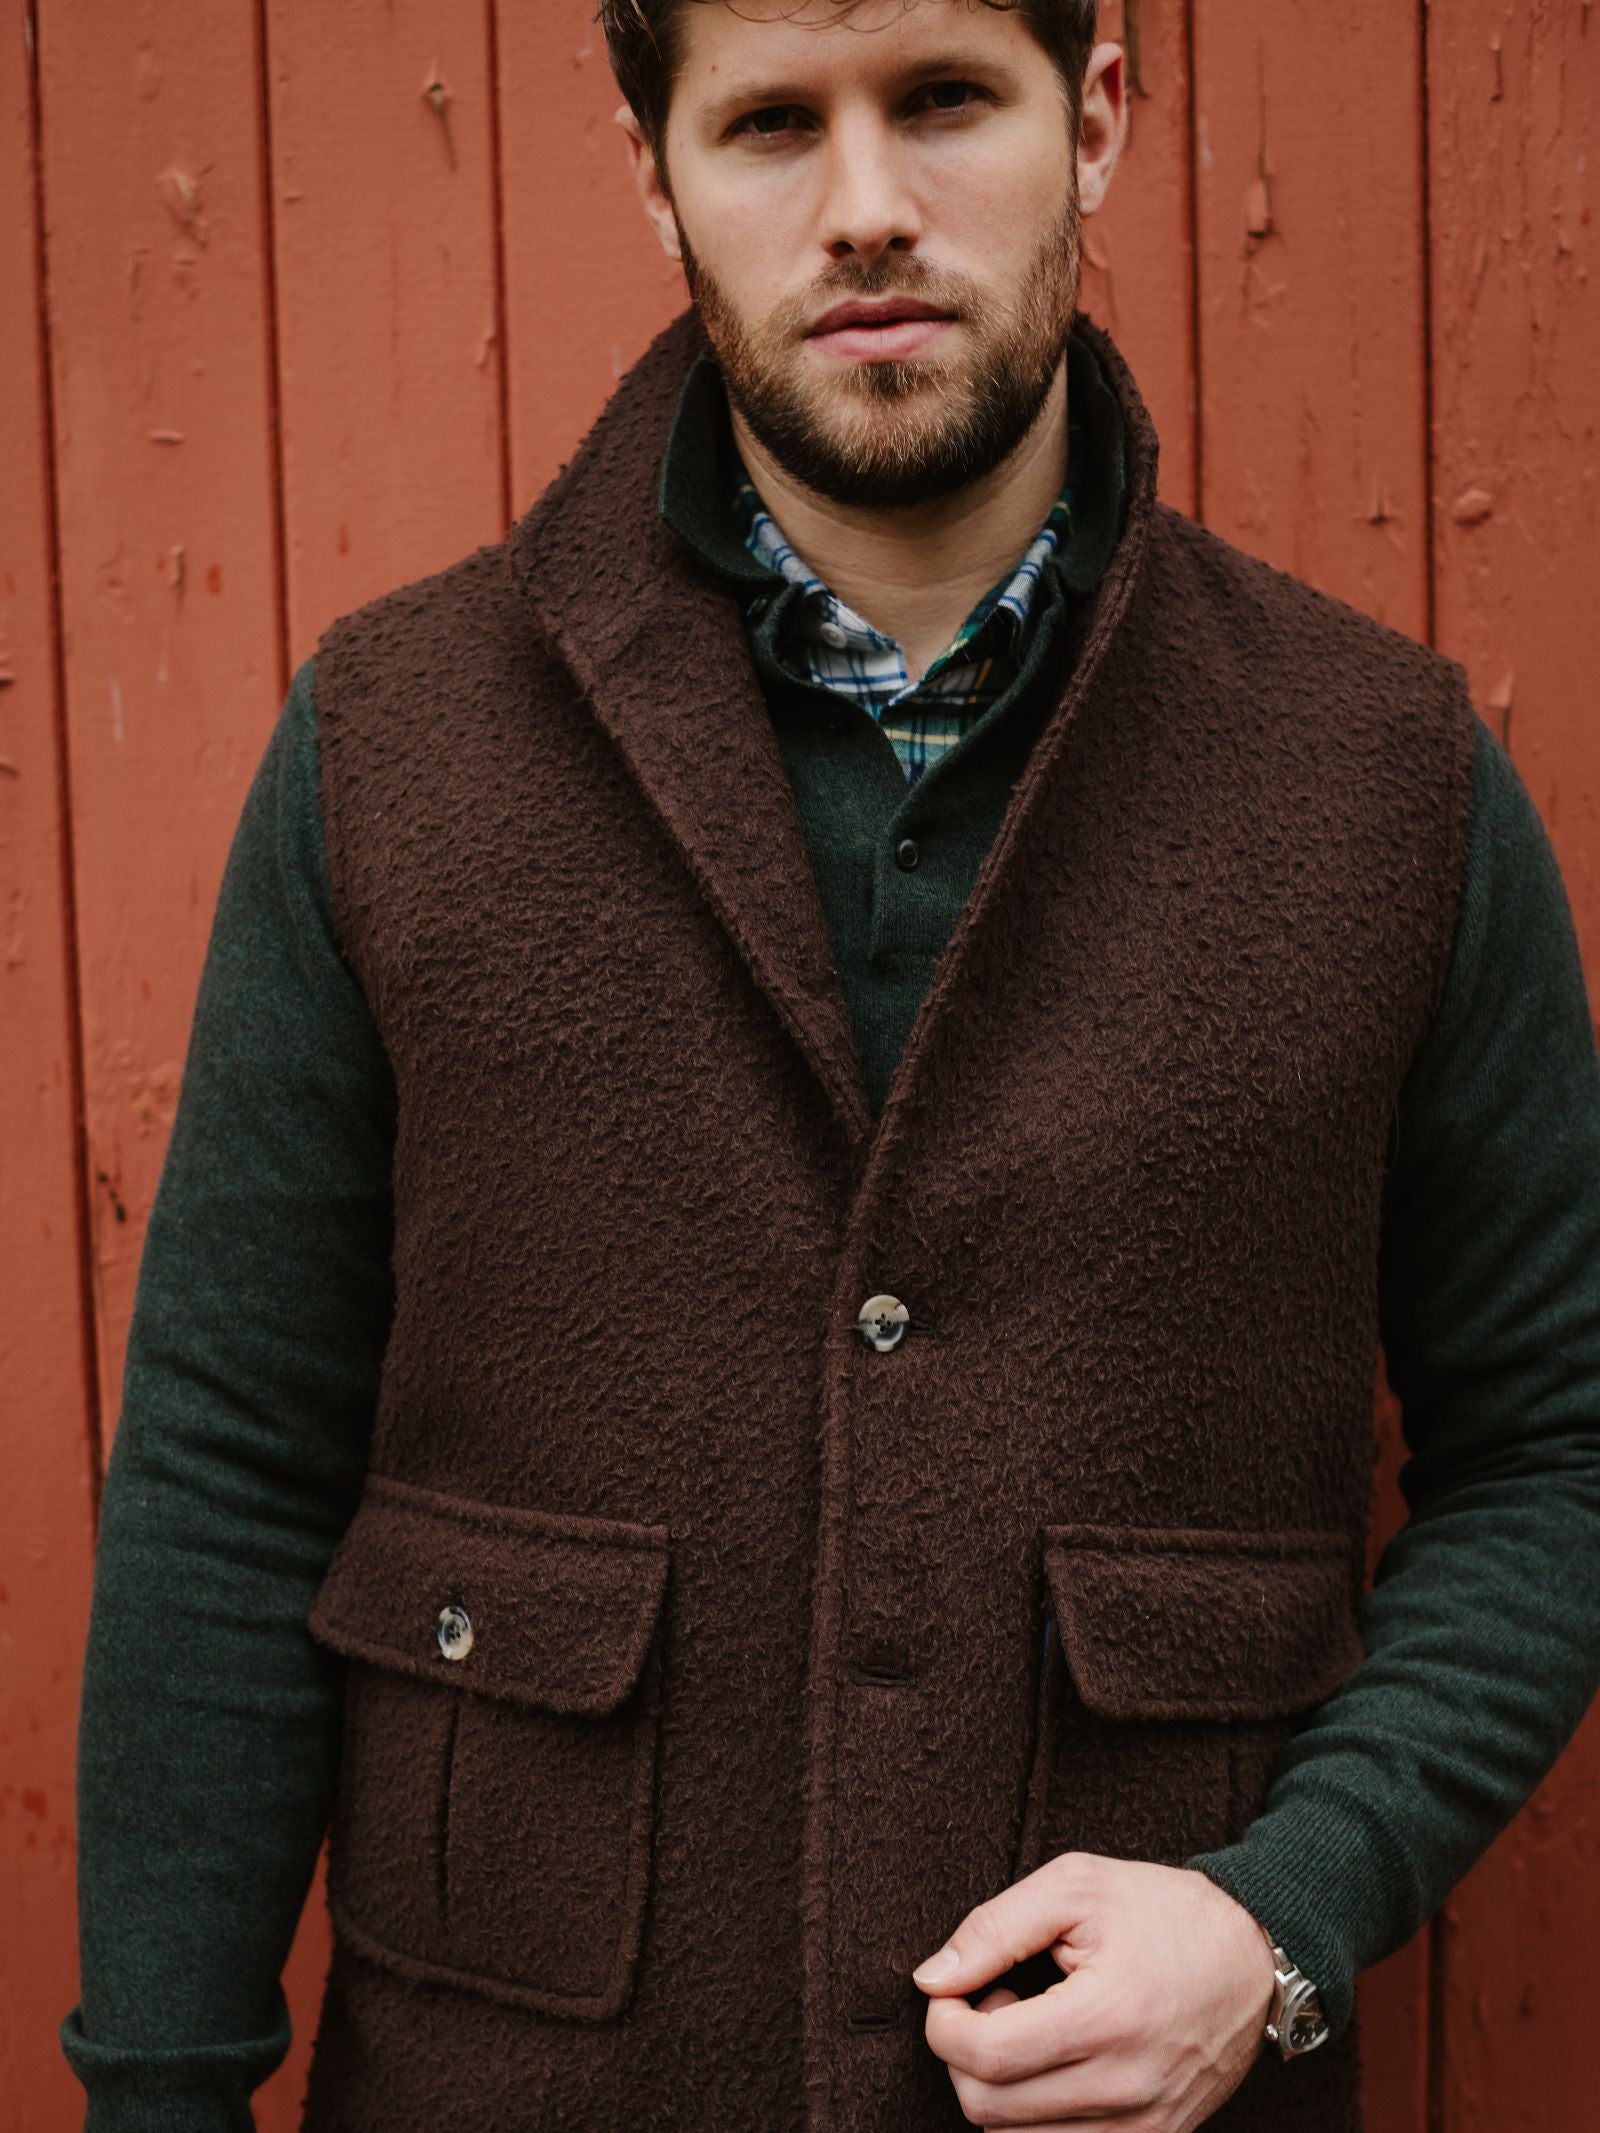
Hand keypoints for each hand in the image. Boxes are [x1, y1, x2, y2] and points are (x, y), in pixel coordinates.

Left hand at [910, 1852, 1277, 2129]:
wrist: (1254, 1953)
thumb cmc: (1163, 1911)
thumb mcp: (1076, 1885)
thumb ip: (994, 1928)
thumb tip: (931, 1978)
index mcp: (1106, 2018)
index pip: (983, 2056)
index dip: (943, 2021)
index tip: (953, 1986)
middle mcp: (1127, 2088)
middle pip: (988, 2108)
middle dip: (963, 2052)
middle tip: (998, 1999)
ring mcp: (1144, 2126)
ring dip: (998, 2086)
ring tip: (1031, 2027)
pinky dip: (1033, 2114)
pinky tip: (1053, 2061)